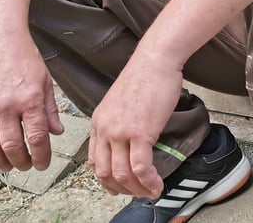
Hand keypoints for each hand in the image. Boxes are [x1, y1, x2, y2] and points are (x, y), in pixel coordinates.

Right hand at [0, 37, 63, 171]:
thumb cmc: (25, 58)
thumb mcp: (45, 81)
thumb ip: (50, 109)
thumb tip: (56, 132)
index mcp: (29, 100)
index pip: (37, 138)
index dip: (41, 156)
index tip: (43, 164)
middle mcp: (6, 106)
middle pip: (12, 146)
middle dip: (21, 162)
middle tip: (26, 166)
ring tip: (7, 164)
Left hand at [88, 53, 182, 197]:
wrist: (156, 60)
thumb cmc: (145, 75)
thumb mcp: (121, 101)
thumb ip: (121, 122)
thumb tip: (133, 139)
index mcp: (99, 121)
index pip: (95, 160)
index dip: (106, 178)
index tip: (119, 184)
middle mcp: (105, 128)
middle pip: (104, 172)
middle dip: (120, 189)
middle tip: (135, 192)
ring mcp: (121, 132)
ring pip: (122, 174)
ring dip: (137, 189)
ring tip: (150, 191)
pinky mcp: (140, 132)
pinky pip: (141, 167)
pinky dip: (149, 181)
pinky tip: (157, 184)